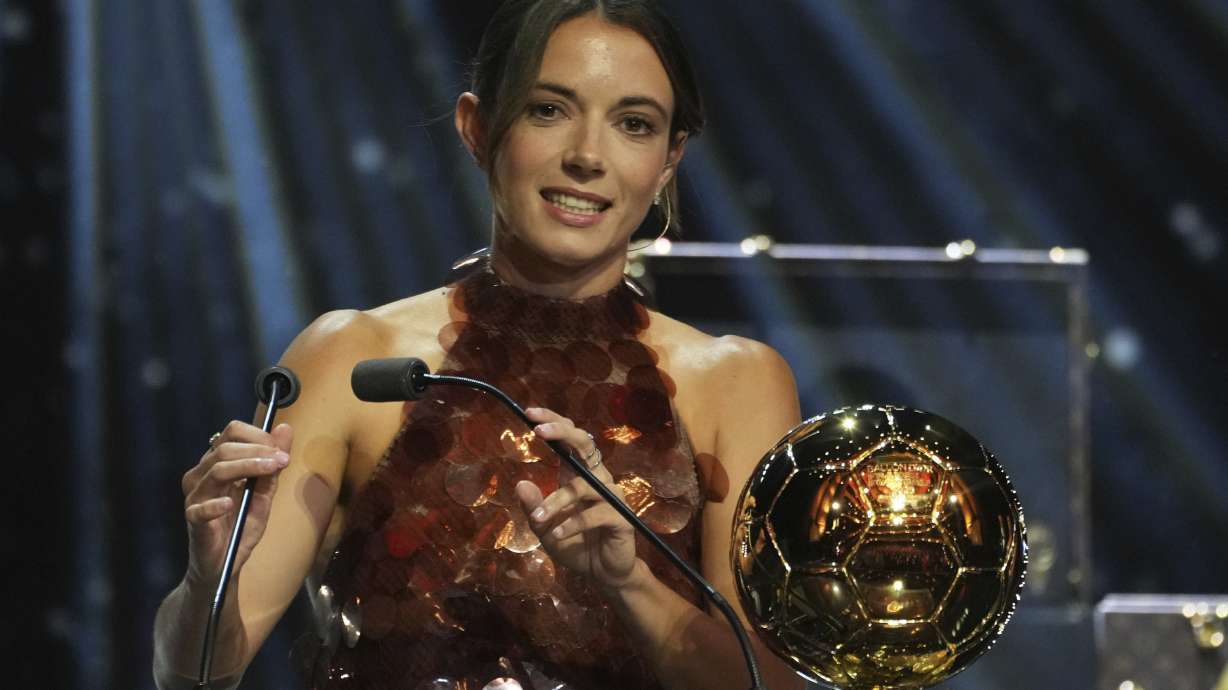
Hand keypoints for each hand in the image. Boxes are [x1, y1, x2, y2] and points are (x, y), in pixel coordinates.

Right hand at [180, 420, 292, 586]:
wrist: (226, 563)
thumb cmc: (241, 525)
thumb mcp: (264, 493)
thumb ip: (273, 465)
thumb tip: (286, 428)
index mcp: (217, 464)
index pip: (231, 433)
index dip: (257, 435)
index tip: (281, 448)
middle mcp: (202, 475)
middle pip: (224, 449)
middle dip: (258, 450)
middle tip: (282, 460)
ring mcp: (195, 497)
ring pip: (216, 471)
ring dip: (248, 467)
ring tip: (272, 470)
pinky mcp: (192, 521)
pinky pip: (199, 508)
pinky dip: (215, 504)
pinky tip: (229, 504)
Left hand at [516, 407, 638, 589]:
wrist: (603, 574)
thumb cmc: (575, 545)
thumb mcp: (544, 528)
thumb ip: (533, 507)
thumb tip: (520, 483)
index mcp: (579, 474)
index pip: (570, 439)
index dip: (554, 422)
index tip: (530, 413)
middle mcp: (597, 478)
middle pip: (585, 444)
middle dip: (562, 433)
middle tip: (538, 432)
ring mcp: (611, 496)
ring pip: (582, 486)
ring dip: (556, 501)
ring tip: (538, 518)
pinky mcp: (621, 518)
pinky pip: (595, 514)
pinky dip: (573, 524)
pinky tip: (558, 535)